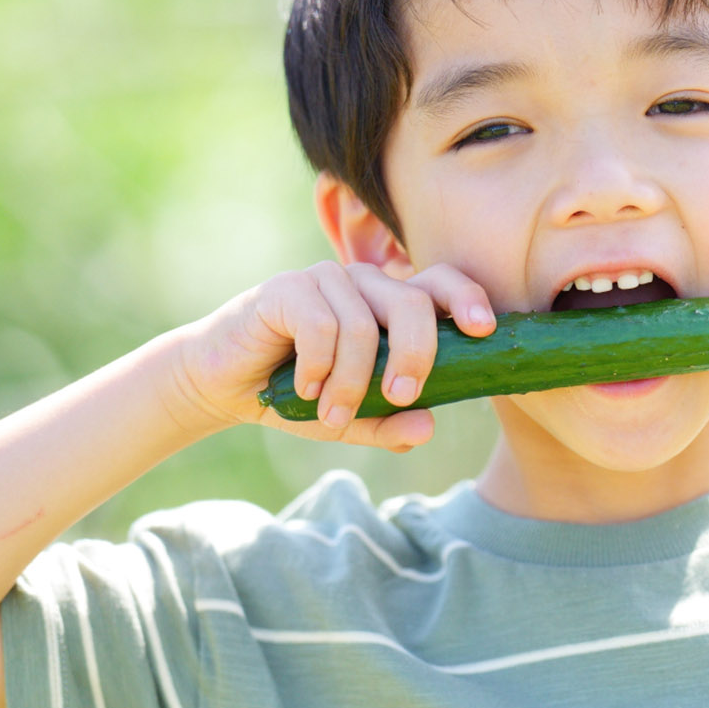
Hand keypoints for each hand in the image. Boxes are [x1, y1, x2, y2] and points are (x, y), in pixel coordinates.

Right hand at [164, 261, 494, 450]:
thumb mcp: (350, 420)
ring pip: (362, 327)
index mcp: (389, 303)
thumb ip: (388, 425)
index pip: (439, 283)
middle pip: (412, 303)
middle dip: (416, 355)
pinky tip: (303, 387)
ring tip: (331, 413)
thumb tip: (428, 427)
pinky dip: (317, 367)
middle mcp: (364, 283)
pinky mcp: (288, 288)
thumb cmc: (299, 395)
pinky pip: (321, 325)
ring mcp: (326, 280)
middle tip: (400, 399)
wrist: (225, 384)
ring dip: (350, 382)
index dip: (466, 298)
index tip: (483, 329)